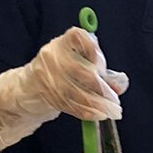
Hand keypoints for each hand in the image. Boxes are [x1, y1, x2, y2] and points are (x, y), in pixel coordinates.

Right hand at [0, 27, 125, 136]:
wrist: (33, 84)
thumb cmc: (66, 69)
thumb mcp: (82, 62)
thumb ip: (103, 70)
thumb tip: (120, 85)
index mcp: (63, 42)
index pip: (79, 38)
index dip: (94, 52)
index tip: (103, 68)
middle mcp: (52, 55)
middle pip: (79, 71)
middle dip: (102, 89)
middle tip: (116, 102)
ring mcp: (46, 75)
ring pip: (74, 92)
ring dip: (97, 105)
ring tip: (112, 112)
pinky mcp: (45, 93)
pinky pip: (68, 104)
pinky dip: (85, 112)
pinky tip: (98, 115)